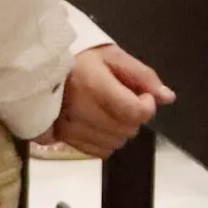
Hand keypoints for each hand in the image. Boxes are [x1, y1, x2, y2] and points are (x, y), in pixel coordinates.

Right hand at [43, 44, 172, 158]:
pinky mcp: (62, 137)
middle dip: (133, 116)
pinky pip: (98, 151)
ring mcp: (69, 126)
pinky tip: (98, 122)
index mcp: (94, 85)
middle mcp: (81, 110)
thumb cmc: (79, 56)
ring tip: (108, 109)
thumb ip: (143, 76)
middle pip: (127, 129)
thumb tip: (167, 97)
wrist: (39, 64)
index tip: (142, 95)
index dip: (146, 106)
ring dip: (120, 130)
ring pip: (115, 143)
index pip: (134, 112)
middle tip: (123, 97)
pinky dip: (105, 140)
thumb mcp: (113, 56)